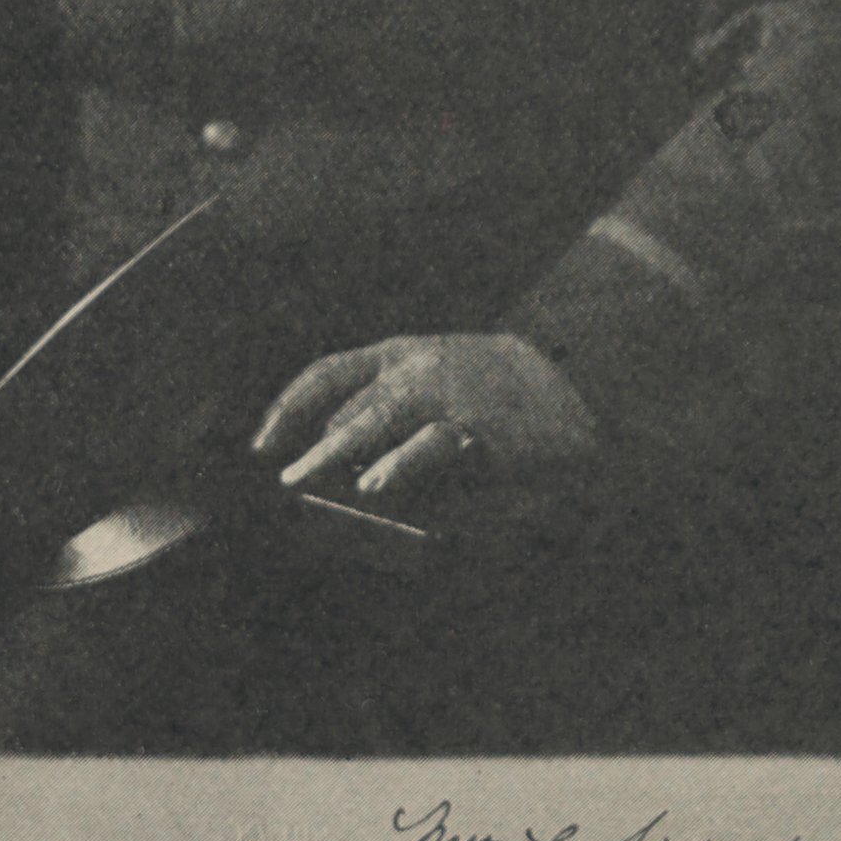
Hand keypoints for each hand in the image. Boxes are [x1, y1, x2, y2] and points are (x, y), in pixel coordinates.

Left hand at [252, 334, 596, 505]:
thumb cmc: (496, 396)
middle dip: (311, 444)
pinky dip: (399, 465)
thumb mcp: (438, 387)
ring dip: (335, 452)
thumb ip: (391, 419)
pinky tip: (374, 485)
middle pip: (348, 402)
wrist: (580, 387)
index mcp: (400, 354)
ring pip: (379, 418)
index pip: (328, 373)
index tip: (260, 443)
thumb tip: (339, 467)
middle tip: (284, 479)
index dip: (289, 407)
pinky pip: (431, 445)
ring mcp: (448, 393)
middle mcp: (417, 368)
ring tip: (303, 480)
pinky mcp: (480, 426)